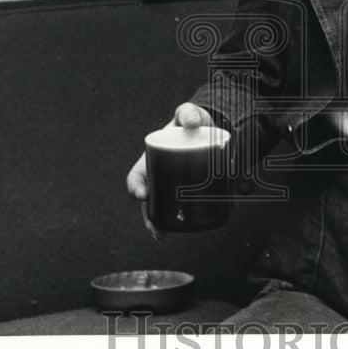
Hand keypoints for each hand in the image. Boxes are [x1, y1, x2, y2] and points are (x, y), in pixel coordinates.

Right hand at [126, 102, 213, 241]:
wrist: (211, 129)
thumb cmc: (193, 122)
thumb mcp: (189, 114)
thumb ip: (188, 113)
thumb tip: (191, 122)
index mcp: (152, 158)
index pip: (137, 176)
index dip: (136, 186)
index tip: (143, 194)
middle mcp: (159, 174)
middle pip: (148, 199)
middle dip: (148, 216)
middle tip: (156, 228)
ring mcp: (173, 184)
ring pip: (161, 208)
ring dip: (159, 223)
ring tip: (162, 235)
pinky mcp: (187, 191)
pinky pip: (179, 208)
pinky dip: (179, 220)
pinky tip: (183, 230)